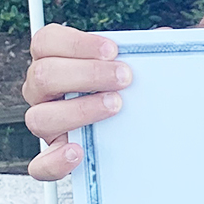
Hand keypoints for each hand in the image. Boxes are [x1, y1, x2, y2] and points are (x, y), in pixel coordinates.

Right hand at [21, 23, 132, 181]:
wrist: (139, 123)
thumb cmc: (129, 85)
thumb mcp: (136, 62)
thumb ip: (142, 49)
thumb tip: (165, 38)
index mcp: (56, 60)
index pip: (46, 41)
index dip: (76, 43)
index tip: (112, 50)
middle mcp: (44, 91)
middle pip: (42, 75)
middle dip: (87, 74)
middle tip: (124, 77)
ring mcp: (47, 122)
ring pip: (39, 117)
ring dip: (80, 109)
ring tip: (115, 106)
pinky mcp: (55, 155)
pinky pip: (41, 165)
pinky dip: (56, 160)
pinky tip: (79, 152)